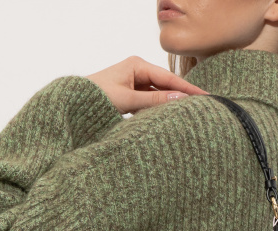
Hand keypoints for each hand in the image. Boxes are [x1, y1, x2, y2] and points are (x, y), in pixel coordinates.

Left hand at [86, 55, 209, 114]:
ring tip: (190, 114)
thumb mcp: (126, 100)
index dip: (188, 88)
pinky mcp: (129, 96)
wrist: (72, 105)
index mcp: (137, 65)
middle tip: (204, 106)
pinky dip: (157, 110)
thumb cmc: (94, 98)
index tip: (205, 96)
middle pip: (166, 85)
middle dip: (182, 96)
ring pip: (158, 95)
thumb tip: (179, 100)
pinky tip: (169, 118)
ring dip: (170, 104)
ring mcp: (133, 84)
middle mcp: (137, 71)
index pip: (169, 78)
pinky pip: (149, 103)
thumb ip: (153, 101)